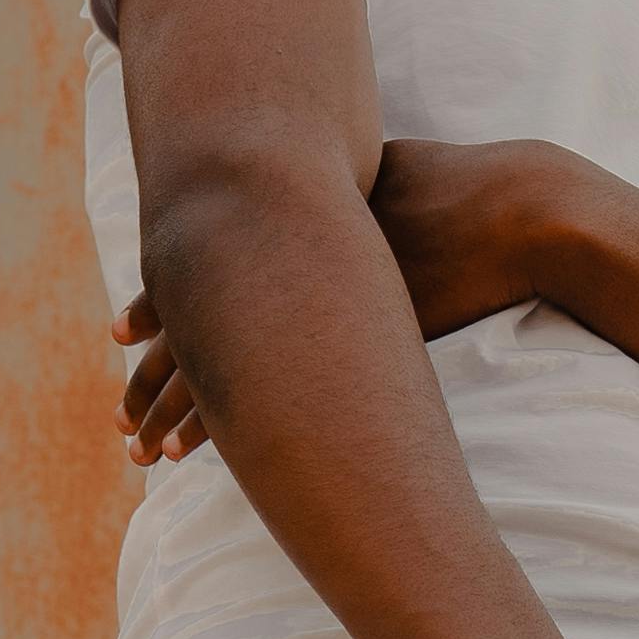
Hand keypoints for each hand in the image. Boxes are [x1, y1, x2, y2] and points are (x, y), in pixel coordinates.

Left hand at [116, 139, 572, 460]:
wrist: (519, 217)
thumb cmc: (462, 193)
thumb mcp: (380, 178)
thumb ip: (340, 198)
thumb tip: (325, 195)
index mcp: (279, 226)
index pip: (194, 272)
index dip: (156, 309)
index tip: (119, 334)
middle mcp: (276, 273)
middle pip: (190, 333)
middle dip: (151, 380)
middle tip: (120, 416)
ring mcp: (305, 320)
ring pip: (212, 377)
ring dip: (169, 417)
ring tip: (141, 451)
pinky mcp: (338, 361)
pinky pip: (259, 408)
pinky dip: (217, 435)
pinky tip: (188, 459)